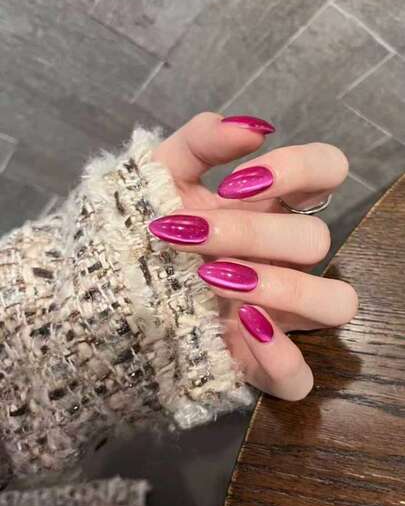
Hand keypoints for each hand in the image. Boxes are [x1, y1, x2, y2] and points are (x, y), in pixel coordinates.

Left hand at [150, 112, 357, 400]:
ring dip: (281, 286)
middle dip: (250, 232)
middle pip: (316, 240)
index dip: (300, 169)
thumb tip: (252, 128)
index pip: (329, 172)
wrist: (101, 288)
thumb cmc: (137, 228)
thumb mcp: (158, 178)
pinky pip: (301, 377)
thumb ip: (200, 142)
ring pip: (335, 303)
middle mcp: (283, 259)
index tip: (239, 181)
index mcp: (268, 210)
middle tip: (187, 234)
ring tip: (213, 280)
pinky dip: (281, 357)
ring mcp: (278, 313)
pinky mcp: (258, 362)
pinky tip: (239, 327)